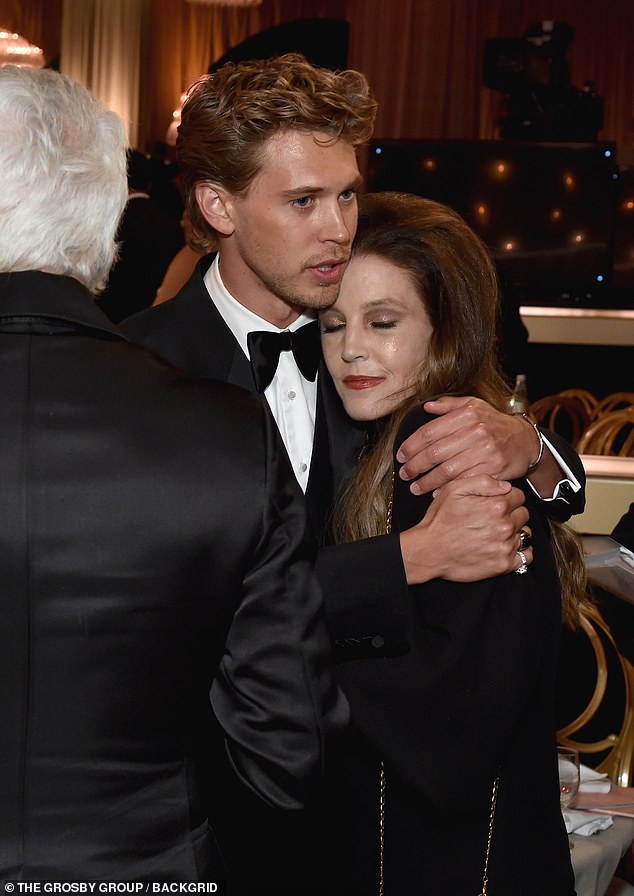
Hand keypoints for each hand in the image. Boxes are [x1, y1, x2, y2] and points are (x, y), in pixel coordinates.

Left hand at [396, 395, 542, 494]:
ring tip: (415, 487)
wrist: (525, 441)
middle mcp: (475, 432)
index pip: (429, 432)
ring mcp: (484, 451)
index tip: (401, 456)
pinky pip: (463, 481)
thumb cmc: (495, 424)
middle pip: (434, 453)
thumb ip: (449, 405)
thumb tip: (426, 407)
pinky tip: (435, 493)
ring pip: (446, 471)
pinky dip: (446, 489)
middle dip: (414, 466)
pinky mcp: (492, 469)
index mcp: (466, 415)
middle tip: (404, 474)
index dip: (411, 446)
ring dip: (426, 482)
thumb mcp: (474, 406)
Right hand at [399, 474, 530, 583]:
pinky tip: (505, 547)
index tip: (496, 503)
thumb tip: (505, 485)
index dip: (507, 497)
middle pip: (523, 514)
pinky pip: (527, 556)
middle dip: (512, 514)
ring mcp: (505, 547)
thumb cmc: (439, 521)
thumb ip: (483, 481)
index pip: (519, 496)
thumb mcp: (454, 490)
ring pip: (525, 534)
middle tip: (493, 519)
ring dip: (515, 533)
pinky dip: (520, 552)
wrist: (429, 551)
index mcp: (496, 506)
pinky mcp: (504, 565)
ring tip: (496, 534)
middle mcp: (504, 526)